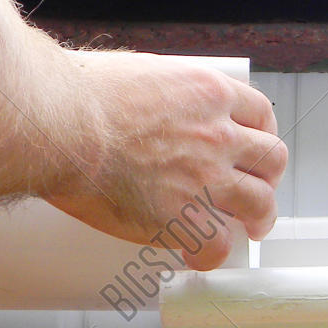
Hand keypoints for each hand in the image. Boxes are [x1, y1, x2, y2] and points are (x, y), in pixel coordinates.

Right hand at [46, 49, 287, 268]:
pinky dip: (212, 255)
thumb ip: (160, 92)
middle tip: (256, 190)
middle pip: (271, 159)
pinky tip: (199, 256)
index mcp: (206, 91)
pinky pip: (218, 246)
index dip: (261, 135)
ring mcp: (206, 177)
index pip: (259, 113)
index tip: (254, 148)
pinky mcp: (184, 218)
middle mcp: (216, 133)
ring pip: (260, 203)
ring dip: (259, 218)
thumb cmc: (75, 95)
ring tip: (250, 229)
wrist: (56, 126)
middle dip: (268, 178)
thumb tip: (151, 101)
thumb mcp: (135, 72)